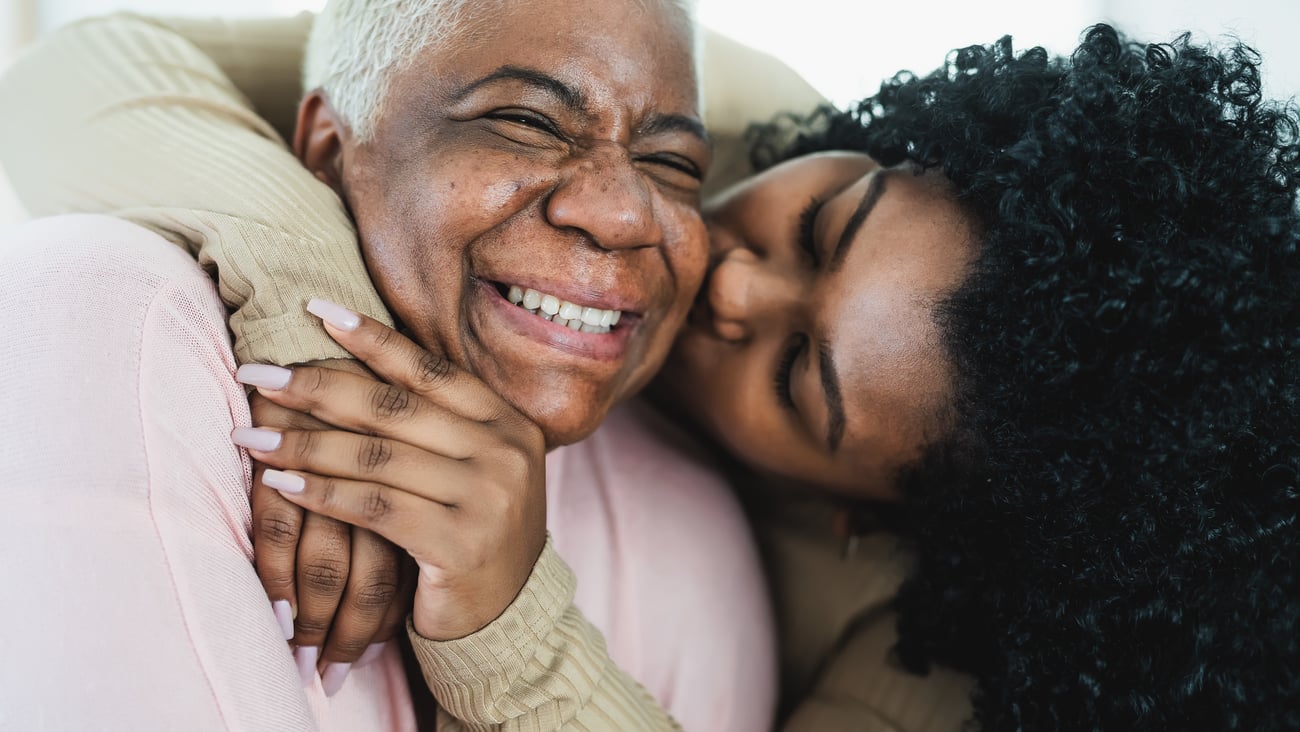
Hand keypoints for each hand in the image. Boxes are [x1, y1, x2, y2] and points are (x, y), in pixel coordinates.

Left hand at [234, 301, 547, 640]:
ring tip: (249, 435)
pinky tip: (280, 483)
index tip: (315, 311)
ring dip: (303, 443)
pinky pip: (374, 508)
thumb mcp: (469, 469)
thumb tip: (350, 362)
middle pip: (395, 408)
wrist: (508, 619)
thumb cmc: (472, 534)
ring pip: (377, 457)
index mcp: (508, 423)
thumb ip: (433, 424)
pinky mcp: (458, 545)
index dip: (371, 339)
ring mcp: (486, 498)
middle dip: (317, 386)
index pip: (430, 370)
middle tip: (258, 373)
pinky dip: (321, 492)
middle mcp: (504, 453)